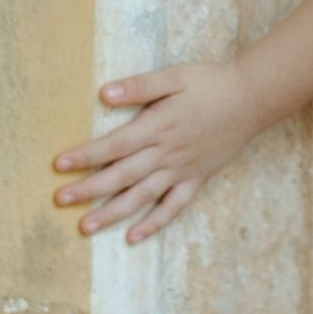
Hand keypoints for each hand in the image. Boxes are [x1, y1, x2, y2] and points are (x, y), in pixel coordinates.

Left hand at [52, 60, 262, 242]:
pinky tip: (133, 236)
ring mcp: (183, 170)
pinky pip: (174, 207)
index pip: (114, 145)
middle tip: (60, 201)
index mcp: (158, 127)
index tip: (60, 166)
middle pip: (122, 175)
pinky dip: (154, 223)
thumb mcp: (174, 76)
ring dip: (113, 213)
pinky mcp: (197, 179)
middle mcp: (167, 153)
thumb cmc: (211, 83)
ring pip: (143, 196)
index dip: (86, 156)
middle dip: (89, 190)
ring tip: (86, 226)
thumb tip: (104, 94)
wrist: (252, 99)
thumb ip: (140, 86)